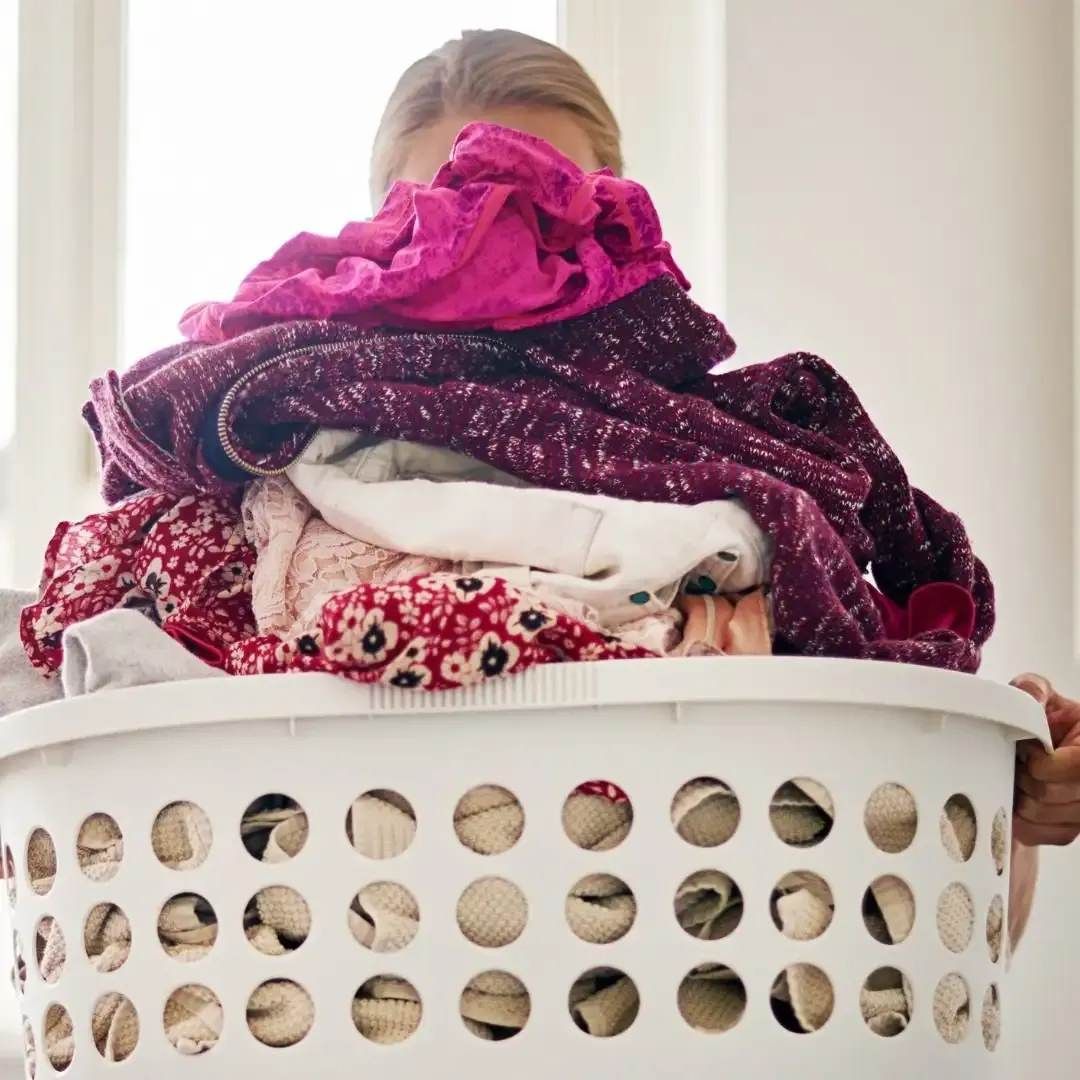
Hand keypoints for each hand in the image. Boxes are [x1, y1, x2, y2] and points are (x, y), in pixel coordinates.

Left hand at [1012, 673, 1079, 845]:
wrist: (1051, 742)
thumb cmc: (1051, 720)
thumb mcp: (1044, 696)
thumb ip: (1034, 690)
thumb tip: (1027, 697)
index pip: (1076, 767)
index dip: (1041, 761)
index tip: (1027, 748)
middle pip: (1050, 793)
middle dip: (1024, 775)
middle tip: (1018, 760)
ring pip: (1041, 814)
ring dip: (1020, 794)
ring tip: (1020, 775)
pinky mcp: (1069, 830)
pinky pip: (1039, 833)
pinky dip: (1021, 817)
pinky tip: (1021, 796)